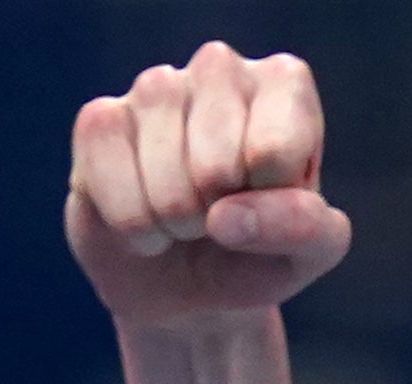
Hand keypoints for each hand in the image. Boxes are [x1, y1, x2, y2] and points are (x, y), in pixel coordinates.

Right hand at [66, 44, 352, 328]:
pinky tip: (141, 222)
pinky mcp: (101, 119)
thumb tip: (225, 216)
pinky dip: (128, 219)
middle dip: (214, 217)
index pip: (276, 150)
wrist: (188, 287)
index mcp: (283, 83)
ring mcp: (156, 89)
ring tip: (180, 222)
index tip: (267, 206)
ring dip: (171, 220)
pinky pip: (107, 169)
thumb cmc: (257, 254)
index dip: (269, 206)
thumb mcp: (310, 255)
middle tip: (216, 218)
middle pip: (217, 163)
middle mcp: (219, 69)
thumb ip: (303, 229)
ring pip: (162, 166)